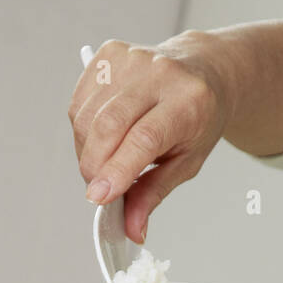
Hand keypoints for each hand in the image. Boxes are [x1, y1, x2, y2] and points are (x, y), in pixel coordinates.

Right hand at [68, 32, 229, 242]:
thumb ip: (154, 194)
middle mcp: (158, 72)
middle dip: (94, 167)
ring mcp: (131, 58)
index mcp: (188, 100)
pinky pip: (79, 104)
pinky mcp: (108, 54)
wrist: (203, 70)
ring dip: (87, 152)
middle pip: (108, 125)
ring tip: (108, 161)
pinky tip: (102, 137)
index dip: (116, 171)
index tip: (98, 197)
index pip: (143, 138)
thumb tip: (132, 228)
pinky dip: (82, 132)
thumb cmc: (198, 118)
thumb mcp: (187, 162)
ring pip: (87, 118)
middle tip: (100, 190)